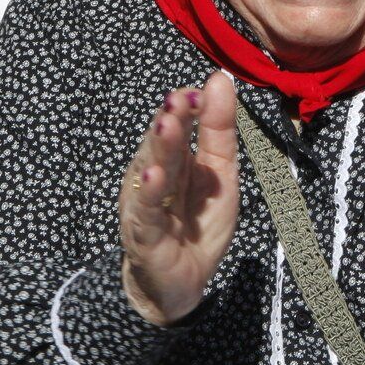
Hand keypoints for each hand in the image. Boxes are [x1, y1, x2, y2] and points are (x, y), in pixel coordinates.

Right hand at [120, 73, 241, 325]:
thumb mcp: (220, 177)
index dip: (188, 108)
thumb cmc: (198, 226)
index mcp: (176, 160)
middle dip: (171, 119)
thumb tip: (220, 80)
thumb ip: (219, 132)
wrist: (181, 284)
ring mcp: (147, 203)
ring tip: (166, 126)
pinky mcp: (144, 234)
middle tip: (179, 98)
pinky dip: (149, 193)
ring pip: (151, 171)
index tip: (201, 88)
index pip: (179, 125)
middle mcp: (155, 176)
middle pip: (163, 144)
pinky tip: (153, 175)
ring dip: (159, 149)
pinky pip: (146, 211)